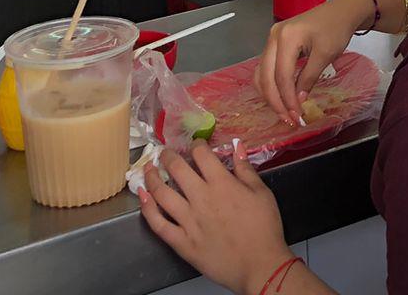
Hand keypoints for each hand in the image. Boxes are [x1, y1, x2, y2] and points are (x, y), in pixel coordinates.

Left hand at [139, 143, 292, 294]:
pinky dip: (147, 209)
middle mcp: (201, 198)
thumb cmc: (264, 227)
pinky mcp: (180, 241)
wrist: (257, 263)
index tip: (195, 144)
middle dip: (168, 156)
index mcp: (222, 184)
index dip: (196, 145)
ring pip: (162, 194)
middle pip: (177, 170)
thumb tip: (237, 147)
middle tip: (165, 152)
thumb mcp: (262, 193)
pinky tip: (143, 198)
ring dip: (152, 178)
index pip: (202, 156)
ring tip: (148, 169)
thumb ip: (246, 169)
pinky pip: (158, 224)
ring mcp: (188, 220)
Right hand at [254, 0, 365, 124]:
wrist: (341, 11)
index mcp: (286, 37)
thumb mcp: (326, 54)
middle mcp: (273, 37)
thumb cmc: (336, 29)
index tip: (296, 115)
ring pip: (261, 74)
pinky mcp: (275, 44)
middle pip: (266, 76)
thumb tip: (298, 100)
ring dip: (270, 95)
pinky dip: (271, 85)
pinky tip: (281, 98)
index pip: (281, 75)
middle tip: (289, 118)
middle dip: (275, 101)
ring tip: (284, 112)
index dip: (287, 98)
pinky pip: (266, 68)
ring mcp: (272, 39)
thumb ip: (309, 77)